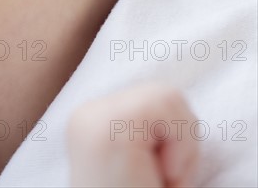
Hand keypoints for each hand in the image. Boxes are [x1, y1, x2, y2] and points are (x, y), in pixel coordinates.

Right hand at [68, 84, 199, 186]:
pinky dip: (181, 147)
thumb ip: (145, 124)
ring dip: (181, 147)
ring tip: (159, 179)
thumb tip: (171, 89)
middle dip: (179, 139)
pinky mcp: (107, 127)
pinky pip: (166, 106)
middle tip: (161, 178)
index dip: (173, 136)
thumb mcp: (142, 157)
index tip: (158, 174)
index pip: (152, 96)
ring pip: (167, 95)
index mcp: (94, 120)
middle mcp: (87, 112)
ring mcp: (93, 117)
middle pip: (162, 91)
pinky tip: (160, 176)